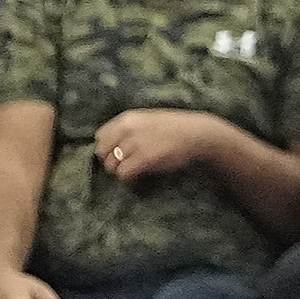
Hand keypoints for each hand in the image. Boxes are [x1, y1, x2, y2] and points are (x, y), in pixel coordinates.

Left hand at [92, 109, 223, 185]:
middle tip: (127, 165)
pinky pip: (123, 174)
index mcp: (127, 118)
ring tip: (136, 172)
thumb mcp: (149, 120)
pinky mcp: (143, 160)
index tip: (119, 154)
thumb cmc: (177, 128)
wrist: (199, 135)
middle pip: (102, 153)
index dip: (108, 148)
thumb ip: (130, 129)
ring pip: (112, 166)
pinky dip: (130, 180)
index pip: (100, 136)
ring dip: (122, 171)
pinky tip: (141, 178)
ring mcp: (134, 144)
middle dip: (112, 161)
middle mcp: (127, 129)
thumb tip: (113, 146)